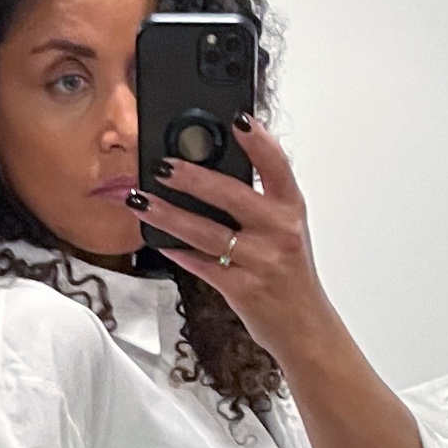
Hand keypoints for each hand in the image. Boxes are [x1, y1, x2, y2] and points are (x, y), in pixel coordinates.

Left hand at [126, 114, 334, 367]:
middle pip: (231, 195)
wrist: (304, 327)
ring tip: (143, 200)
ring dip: (170, 214)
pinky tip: (159, 240)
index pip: (277, 166)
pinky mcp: (242, 290)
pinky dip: (178, 253)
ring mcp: (261, 262)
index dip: (259, 141)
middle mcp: (279, 232)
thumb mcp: (286, 231)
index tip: (238, 119)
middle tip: (163, 166)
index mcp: (291, 210)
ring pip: (207, 232)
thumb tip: (210, 173)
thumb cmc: (290, 275)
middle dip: (192, 178)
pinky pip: (202, 265)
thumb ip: (258, 203)